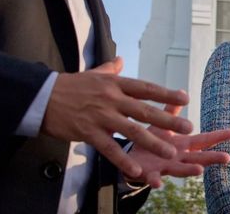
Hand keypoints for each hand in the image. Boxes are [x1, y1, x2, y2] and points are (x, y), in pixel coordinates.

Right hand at [42, 57, 192, 177]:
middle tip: (188, 128)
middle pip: (145, 110)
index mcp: (115, 83)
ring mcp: (100, 116)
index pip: (146, 88)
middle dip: (168, 120)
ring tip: (171, 152)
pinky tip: (138, 170)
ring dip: (154, 143)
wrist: (41, 97)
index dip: (166, 93)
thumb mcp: (93, 74)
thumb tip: (121, 59)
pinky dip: (124, 160)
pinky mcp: (88, 133)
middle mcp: (111, 99)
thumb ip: (110, 69)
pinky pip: (110, 149)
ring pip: (132, 131)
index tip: (185, 98)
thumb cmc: (70, 86)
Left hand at [127, 104, 229, 187]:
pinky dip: (156, 181)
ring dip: (189, 171)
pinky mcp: (149, 174)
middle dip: (212, 158)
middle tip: (227, 158)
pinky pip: (153, 178)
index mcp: (183, 145)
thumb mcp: (163, 126)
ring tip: (200, 171)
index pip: (204, 140)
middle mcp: (178, 158)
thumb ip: (171, 112)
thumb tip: (182, 92)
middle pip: (198, 158)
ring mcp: (165, 167)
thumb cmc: (151, 142)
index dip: (219, 136)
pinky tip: (159, 183)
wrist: (130, 158)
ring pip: (180, 170)